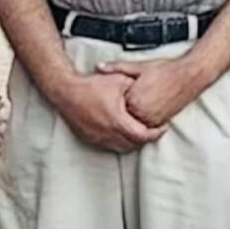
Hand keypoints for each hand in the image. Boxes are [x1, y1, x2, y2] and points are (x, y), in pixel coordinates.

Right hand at [45, 70, 164, 151]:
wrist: (65, 91)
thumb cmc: (91, 85)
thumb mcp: (119, 80)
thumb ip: (137, 86)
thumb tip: (151, 90)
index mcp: (117, 121)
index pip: (143, 135)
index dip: (157, 133)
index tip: (163, 126)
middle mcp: (107, 133)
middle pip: (134, 144)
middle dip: (146, 138)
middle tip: (155, 129)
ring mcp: (97, 137)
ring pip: (122, 147)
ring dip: (133, 141)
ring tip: (141, 130)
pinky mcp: (90, 138)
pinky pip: (109, 145)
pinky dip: (120, 141)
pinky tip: (124, 132)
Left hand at [99, 58, 209, 128]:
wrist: (190, 76)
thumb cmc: (166, 71)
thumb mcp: (139, 67)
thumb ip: (117, 68)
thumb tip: (99, 67)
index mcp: (133, 100)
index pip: (115, 106)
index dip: (112, 101)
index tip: (110, 97)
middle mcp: (142, 113)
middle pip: (124, 117)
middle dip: (121, 110)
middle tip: (122, 102)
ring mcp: (153, 119)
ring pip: (135, 123)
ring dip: (132, 117)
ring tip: (134, 105)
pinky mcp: (162, 121)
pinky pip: (147, 125)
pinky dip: (143, 120)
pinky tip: (144, 109)